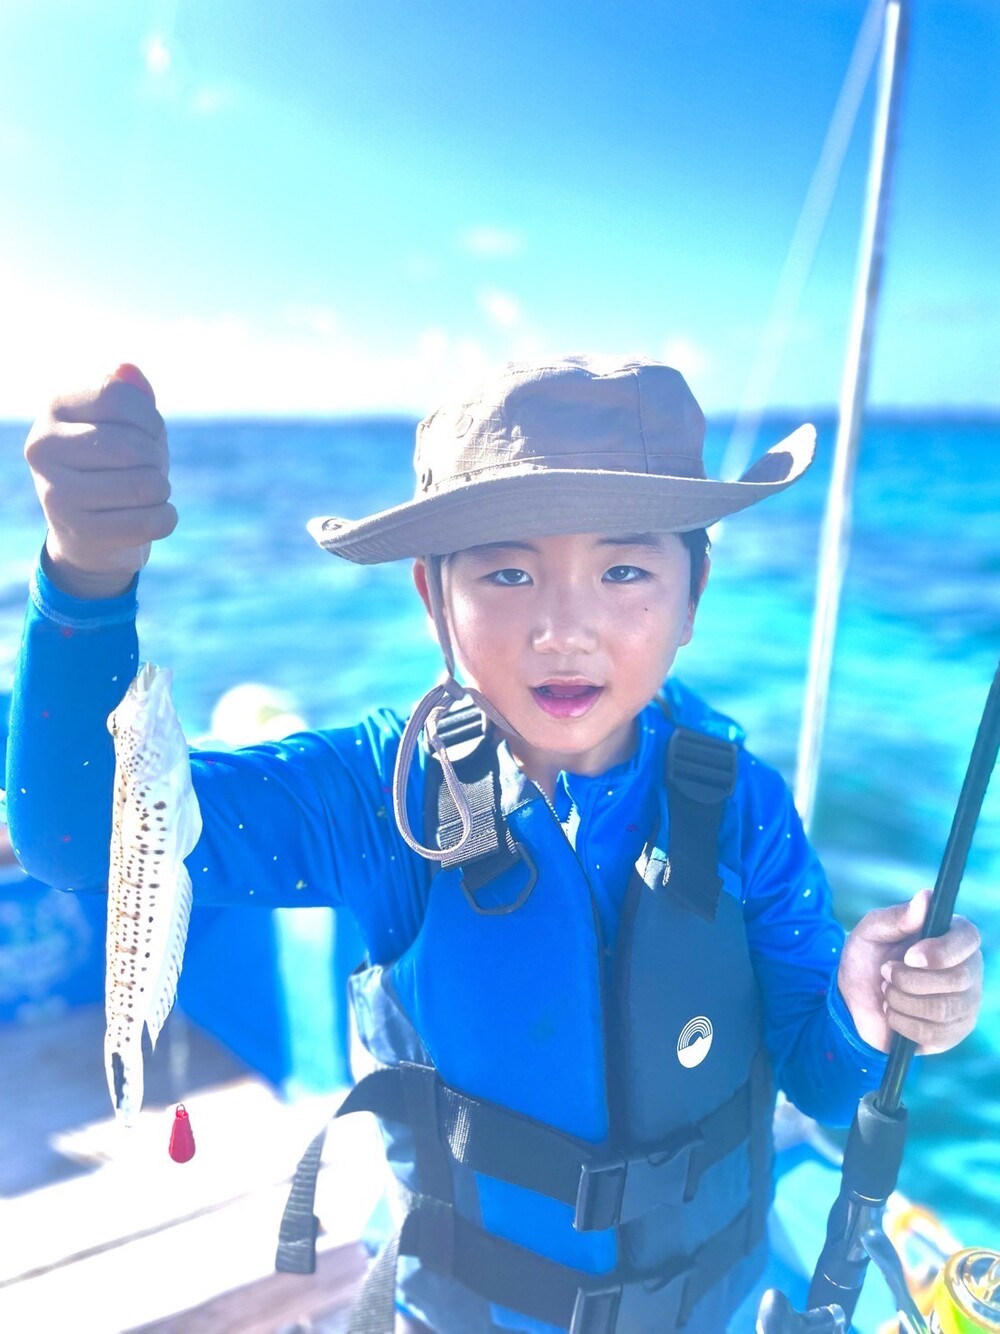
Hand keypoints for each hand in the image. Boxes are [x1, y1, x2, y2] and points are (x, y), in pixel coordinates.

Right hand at [24, 364, 175, 598]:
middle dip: (156, 459)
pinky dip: (166, 518)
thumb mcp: (127, 425)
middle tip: (149, 469)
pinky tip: (154, 515)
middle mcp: (44, 446)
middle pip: (132, 446)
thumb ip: (132, 397)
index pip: (117, 396)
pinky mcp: (78, 532)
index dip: (149, 418)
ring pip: (144, 486)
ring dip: (162, 490)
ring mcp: (55, 492)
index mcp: (55, 407)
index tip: (149, 433)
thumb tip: (127, 370)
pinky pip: (149, 522)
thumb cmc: (115, 465)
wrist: (91, 531)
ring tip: (149, 493)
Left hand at [838, 889, 982, 1053]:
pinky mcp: (954, 1032)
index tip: (909, 956)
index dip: (941, 950)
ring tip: (887, 992)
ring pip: (943, 1009)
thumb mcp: (870, 932)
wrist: (854, 1002)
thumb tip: (926, 896)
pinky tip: (893, 1014)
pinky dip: (902, 1023)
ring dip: (901, 1001)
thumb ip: (896, 916)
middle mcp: (968, 968)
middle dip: (909, 979)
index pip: (968, 939)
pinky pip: (934, 1034)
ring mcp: (965, 1003)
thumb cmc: (867, 959)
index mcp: (952, 936)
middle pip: (957, 979)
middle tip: (885, 974)